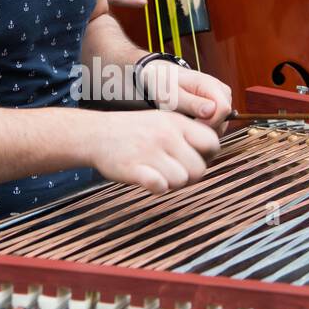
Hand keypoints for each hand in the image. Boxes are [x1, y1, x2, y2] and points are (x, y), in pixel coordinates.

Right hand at [87, 109, 220, 195]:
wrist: (96, 134)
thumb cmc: (133, 131)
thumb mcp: (163, 121)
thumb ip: (187, 134)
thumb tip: (211, 152)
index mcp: (176, 122)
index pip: (212, 142)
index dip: (207, 156)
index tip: (194, 159)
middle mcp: (166, 135)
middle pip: (199, 168)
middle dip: (191, 176)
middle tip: (176, 173)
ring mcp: (150, 151)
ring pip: (182, 180)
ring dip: (173, 183)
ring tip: (160, 175)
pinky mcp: (134, 168)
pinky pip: (160, 186)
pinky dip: (158, 187)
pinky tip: (150, 181)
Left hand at [139, 61, 232, 132]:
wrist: (162, 76)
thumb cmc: (165, 85)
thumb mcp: (172, 96)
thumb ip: (191, 103)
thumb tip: (211, 110)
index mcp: (209, 84)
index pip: (223, 109)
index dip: (210, 123)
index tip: (192, 126)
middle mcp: (220, 89)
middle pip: (225, 117)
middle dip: (207, 126)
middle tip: (186, 125)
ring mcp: (221, 96)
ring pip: (223, 121)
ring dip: (206, 126)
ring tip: (187, 121)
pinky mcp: (219, 103)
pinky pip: (219, 120)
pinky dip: (206, 124)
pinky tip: (192, 120)